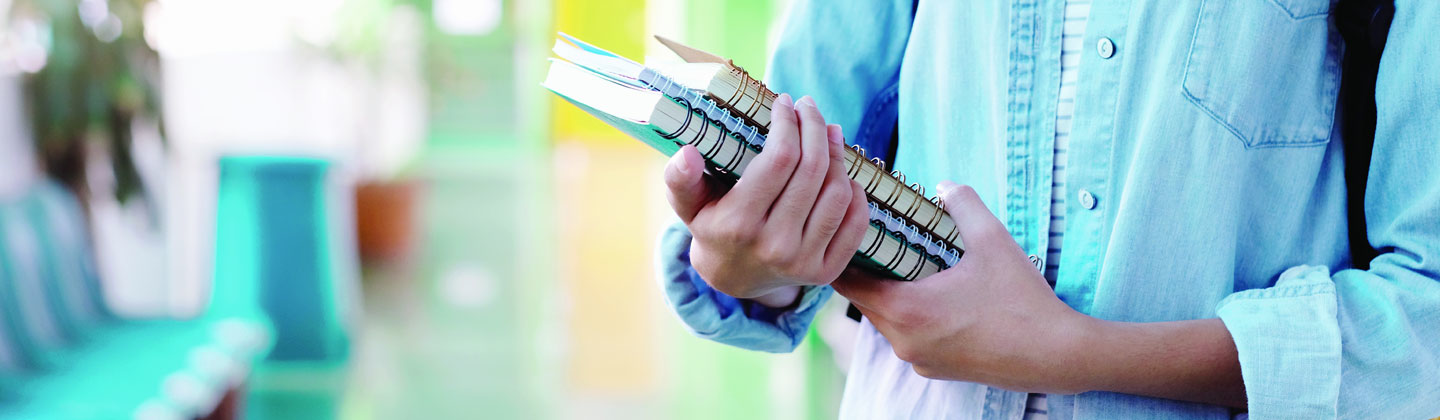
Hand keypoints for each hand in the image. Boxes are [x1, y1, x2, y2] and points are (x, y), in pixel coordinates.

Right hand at [664, 94, 869, 301]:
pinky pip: (856, 222)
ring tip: (828, 133)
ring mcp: (804, 262)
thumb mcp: (688, 204)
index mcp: (739, 224)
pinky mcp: (827, 271)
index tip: (785, 103)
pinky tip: (842, 172)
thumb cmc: (711, 226)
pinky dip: (856, 192)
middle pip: (812, 171)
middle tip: (809, 108)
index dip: (788, 124)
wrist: (732, 279)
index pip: (779, 160)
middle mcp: (775, 246)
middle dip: (815, 128)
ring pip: (838, 193)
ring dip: (838, 155)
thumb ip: (680, 179)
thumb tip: (687, 153)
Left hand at [832, 181, 1092, 392]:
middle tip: (880, 240)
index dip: (846, 252)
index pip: (848, 280)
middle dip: (869, 271)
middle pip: (864, 300)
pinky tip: (934, 295)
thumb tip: (944, 186)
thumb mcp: (992, 240)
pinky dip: (912, 316)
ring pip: (886, 320)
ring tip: (907, 265)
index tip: (851, 230)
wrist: (1057, 356)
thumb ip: (962, 205)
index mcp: (905, 310)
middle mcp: (902, 341)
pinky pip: (908, 337)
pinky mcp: (934, 370)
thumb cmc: (1022, 300)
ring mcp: (917, 360)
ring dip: (890, 294)